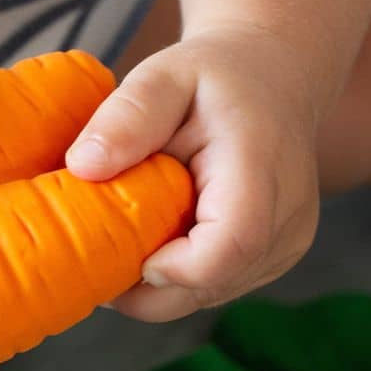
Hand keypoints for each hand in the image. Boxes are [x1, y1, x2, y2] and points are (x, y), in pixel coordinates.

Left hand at [66, 29, 319, 321]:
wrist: (271, 78)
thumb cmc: (213, 76)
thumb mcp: (163, 76)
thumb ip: (128, 116)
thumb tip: (82, 166)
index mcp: (261, 167)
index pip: (232, 243)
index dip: (173, 267)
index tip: (122, 252)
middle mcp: (288, 215)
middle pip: (215, 284)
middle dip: (148, 287)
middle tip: (97, 256)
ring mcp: (287, 242)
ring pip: (212, 294)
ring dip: (160, 284)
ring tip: (125, 238)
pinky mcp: (276, 257)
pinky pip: (219, 286)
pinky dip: (179, 278)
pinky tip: (155, 241)